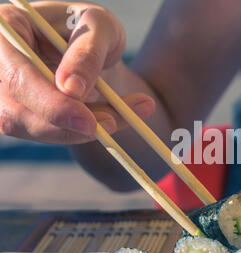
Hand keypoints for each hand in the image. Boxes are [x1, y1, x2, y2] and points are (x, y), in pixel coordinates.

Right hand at [0, 1, 154, 143]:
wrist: (94, 45)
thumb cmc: (93, 27)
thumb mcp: (101, 27)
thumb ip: (87, 53)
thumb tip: (71, 89)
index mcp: (6, 30)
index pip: (17, 76)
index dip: (50, 104)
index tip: (88, 122)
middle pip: (15, 111)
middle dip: (65, 126)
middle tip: (110, 126)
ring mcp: (6, 93)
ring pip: (33, 129)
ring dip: (80, 131)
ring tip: (124, 116)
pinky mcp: (23, 114)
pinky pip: (50, 134)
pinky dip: (83, 132)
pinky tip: (115, 119)